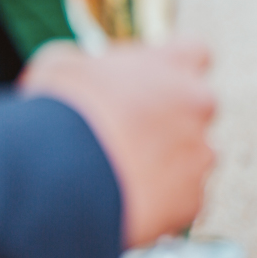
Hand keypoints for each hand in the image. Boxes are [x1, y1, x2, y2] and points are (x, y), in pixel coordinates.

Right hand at [20, 41, 216, 248]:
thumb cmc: (58, 113)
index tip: (156, 82)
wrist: (57, 177)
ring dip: (170, 165)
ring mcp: (199, 152)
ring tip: (124, 177)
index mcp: (170, 64)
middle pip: (198, 108)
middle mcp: (197, 104)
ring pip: (195, 157)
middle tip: (133, 137)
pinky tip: (127, 204)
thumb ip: (88, 64)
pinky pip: (184, 201)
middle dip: (173, 121)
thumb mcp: (61, 66)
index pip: (194, 53)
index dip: (174, 69)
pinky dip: (163, 205)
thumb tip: (84, 70)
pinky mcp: (193, 198)